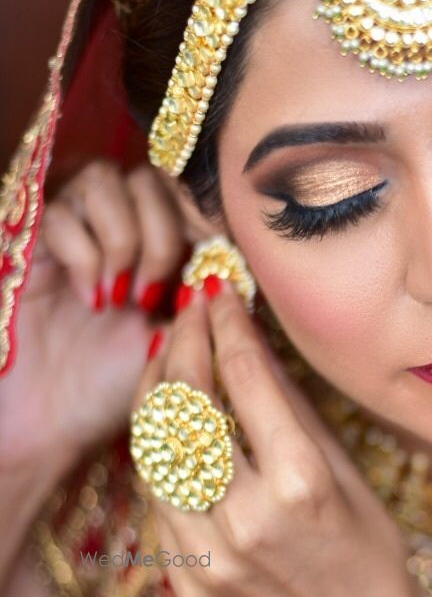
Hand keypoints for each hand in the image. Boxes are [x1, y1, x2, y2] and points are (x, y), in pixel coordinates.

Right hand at [0, 160, 189, 474]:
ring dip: (122, 239)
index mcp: (163, 245)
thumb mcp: (179, 343)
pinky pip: (59, 212)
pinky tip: (89, 300)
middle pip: (150, 177)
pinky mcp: (36, 244)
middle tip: (153, 295)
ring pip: (104, 179)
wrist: (56, 419)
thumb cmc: (119, 386)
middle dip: (161, 233)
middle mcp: (121, 227)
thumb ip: (206, 299)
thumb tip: (229, 265)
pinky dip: (82, 255)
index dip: (200, 217)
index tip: (209, 263)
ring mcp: (78, 231)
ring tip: (119, 297)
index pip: (186, 191)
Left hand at [132, 280, 431, 596]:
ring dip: (155, 396)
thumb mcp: (344, 470)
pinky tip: (172, 424)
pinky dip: (162, 455)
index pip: (244, 381)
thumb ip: (289, 408)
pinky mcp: (187, 583)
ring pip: (155, 455)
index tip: (219, 294)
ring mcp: (211, 558)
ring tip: (167, 359)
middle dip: (181, 347)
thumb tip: (248, 342)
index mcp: (302, 484)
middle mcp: (250, 521)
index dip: (226, 326)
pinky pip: (159, 500)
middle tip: (185, 313)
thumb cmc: (367, 548)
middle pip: (186, 410)